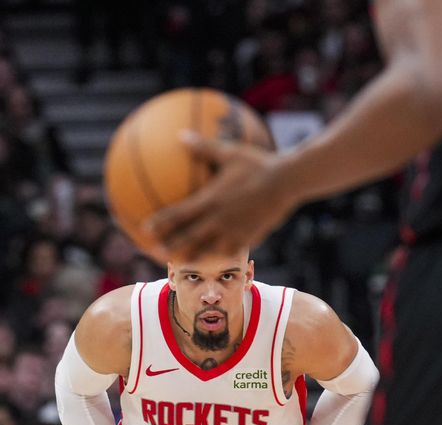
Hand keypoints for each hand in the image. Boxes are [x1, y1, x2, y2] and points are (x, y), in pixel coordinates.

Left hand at [146, 131, 299, 260]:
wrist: (288, 182)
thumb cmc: (259, 164)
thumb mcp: (230, 153)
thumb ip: (204, 148)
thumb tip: (181, 136)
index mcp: (211, 200)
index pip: (179, 215)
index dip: (161, 223)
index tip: (145, 229)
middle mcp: (220, 220)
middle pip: (190, 238)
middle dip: (172, 247)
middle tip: (155, 252)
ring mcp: (235, 232)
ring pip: (210, 250)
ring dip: (194, 257)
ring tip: (183, 263)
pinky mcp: (250, 238)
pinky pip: (232, 250)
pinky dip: (221, 256)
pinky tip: (217, 258)